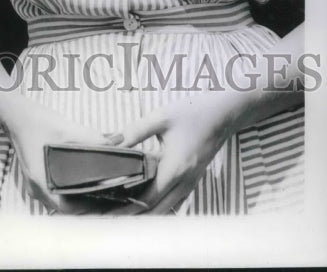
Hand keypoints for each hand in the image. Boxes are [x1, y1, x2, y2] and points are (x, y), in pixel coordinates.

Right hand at [1, 95, 116, 214]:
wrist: (14, 114)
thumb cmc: (35, 122)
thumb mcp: (65, 128)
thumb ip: (90, 138)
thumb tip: (116, 143)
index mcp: (39, 182)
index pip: (68, 208)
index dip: (90, 209)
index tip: (109, 204)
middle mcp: (37, 189)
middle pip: (68, 206)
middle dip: (91, 203)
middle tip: (114, 197)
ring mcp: (37, 185)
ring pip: (64, 199)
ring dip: (83, 197)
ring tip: (107, 191)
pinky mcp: (39, 178)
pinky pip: (59, 191)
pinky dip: (75, 189)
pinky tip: (90, 180)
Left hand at [109, 93, 234, 214]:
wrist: (223, 114)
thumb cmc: (191, 113)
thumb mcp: (160, 117)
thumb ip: (134, 132)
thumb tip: (108, 143)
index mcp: (175, 169)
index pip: (148, 199)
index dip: (126, 209)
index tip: (106, 213)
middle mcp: (184, 183)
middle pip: (156, 211)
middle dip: (131, 217)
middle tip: (107, 216)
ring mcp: (190, 184)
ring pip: (165, 209)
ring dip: (143, 213)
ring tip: (118, 210)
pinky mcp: (191, 181)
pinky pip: (172, 201)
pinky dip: (156, 205)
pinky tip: (139, 199)